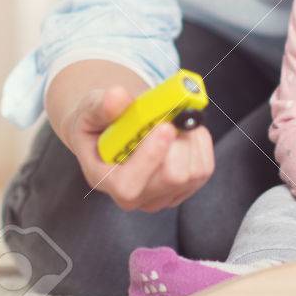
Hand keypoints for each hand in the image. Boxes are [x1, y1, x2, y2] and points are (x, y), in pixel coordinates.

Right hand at [63, 85, 213, 211]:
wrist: (114, 131)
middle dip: (177, 140)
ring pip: (193, 172)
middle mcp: (135, 196)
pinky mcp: (184, 189)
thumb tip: (117, 98)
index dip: (150, 157)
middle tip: (169, 114)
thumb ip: (101, 105)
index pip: (128, 185)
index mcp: (104, 179)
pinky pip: (204, 167)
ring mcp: (162, 196)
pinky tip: (183, 129)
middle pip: (171, 177)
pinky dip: (199, 142)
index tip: (165, 127)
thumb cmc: (100, 122)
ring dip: (189, 137)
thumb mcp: (91, 108)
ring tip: (172, 120)